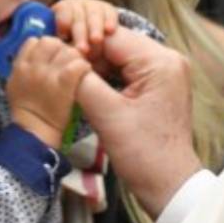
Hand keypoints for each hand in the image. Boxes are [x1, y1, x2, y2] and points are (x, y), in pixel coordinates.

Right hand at [7, 37, 91, 146]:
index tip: (52, 56)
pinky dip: (84, 67)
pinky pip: (78, 63)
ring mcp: (48, 73)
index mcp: (20, 66)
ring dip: (75, 57)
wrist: (34, 131)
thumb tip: (34, 55)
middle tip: (68, 61)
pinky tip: (84, 74)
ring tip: (77, 69)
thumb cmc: (26, 111)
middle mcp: (33, 66)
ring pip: (68, 50)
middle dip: (62, 48)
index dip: (46, 46)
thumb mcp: (14, 85)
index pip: (34, 41)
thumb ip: (23, 67)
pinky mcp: (64, 83)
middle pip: (52, 41)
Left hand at [53, 0, 118, 59]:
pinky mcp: (107, 9)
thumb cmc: (70, 44)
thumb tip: (49, 51)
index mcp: (61, 10)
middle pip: (78, 16)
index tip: (64, 35)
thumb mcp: (61, 42)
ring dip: (94, 28)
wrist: (91, 38)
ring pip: (93, 15)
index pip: (62, 11)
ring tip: (96, 40)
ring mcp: (92, 6)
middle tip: (82, 49)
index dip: (63, 21)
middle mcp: (76, 5)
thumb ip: (56, 44)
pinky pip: (109, 13)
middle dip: (80, 33)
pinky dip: (110, 21)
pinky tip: (109, 30)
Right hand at [75, 26, 200, 217]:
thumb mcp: (107, 115)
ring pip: (118, 58)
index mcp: (160, 61)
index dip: (80, 44)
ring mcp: (163, 73)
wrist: (168, 185)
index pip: (111, 37)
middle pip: (115, 45)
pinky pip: (125, 71)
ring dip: (93, 66)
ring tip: (69, 79)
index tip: (55, 55)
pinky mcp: (157, 86)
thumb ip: (81, 81)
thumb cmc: (143, 154)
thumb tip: (59, 59)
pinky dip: (105, 77)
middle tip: (58, 67)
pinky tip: (85, 87)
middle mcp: (167, 60)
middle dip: (86, 55)